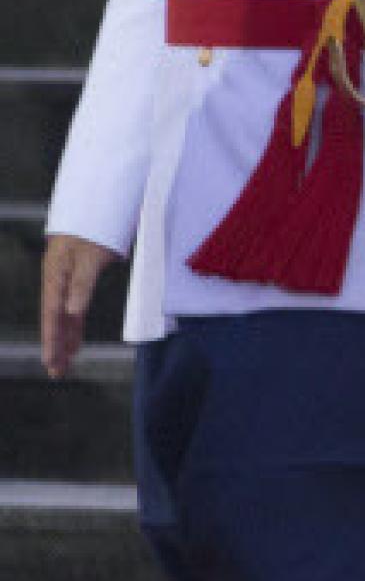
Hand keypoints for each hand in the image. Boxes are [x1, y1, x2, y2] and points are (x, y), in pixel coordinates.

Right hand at [40, 234, 119, 378]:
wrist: (95, 207)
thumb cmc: (93, 229)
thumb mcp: (90, 256)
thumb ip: (82, 283)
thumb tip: (72, 311)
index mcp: (56, 276)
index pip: (53, 313)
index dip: (52, 338)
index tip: (52, 360)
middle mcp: (57, 282)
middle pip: (55, 320)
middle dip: (55, 347)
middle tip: (57, 373)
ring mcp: (64, 283)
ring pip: (63, 317)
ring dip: (64, 341)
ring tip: (63, 366)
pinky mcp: (74, 282)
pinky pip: (72, 310)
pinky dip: (73, 327)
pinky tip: (74, 344)